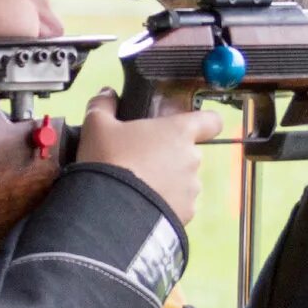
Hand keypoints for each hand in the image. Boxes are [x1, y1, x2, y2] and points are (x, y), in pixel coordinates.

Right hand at [76, 88, 223, 224]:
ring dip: (167, 181)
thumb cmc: (109, 161)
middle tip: (141, 161)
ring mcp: (192, 188)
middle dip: (169, 156)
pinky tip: (143, 205)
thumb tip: (107, 94)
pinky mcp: (187, 213)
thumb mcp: (96, 127)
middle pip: (188, 152)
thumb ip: (103, 106)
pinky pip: (179, 204)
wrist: (110, 211)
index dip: (204, 123)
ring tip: (139, 187)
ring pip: (183, 180)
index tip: (190, 128)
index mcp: (178, 132)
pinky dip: (165, 204)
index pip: (211, 121)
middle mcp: (192, 158)